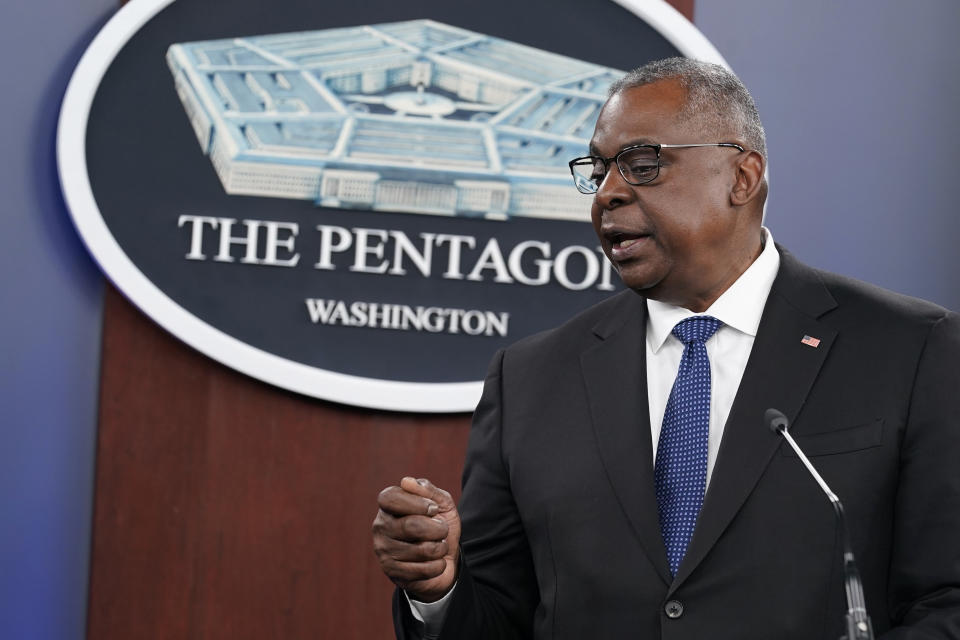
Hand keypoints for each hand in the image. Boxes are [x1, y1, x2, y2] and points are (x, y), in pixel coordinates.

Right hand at [373, 477, 460, 601]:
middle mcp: (380, 526)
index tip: (434, 509)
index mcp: (388, 506)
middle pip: (411, 526)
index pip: (390, 498)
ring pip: (420, 550)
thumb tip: (406, 481)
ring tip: (439, 547)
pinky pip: (423, 570)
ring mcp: (384, 550)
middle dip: (437, 529)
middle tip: (443, 530)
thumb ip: (428, 490)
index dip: (417, 503)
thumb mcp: (442, 504)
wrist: (444, 558)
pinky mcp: (392, 572)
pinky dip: (438, 565)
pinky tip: (436, 562)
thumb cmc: (438, 525)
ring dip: (440, 548)